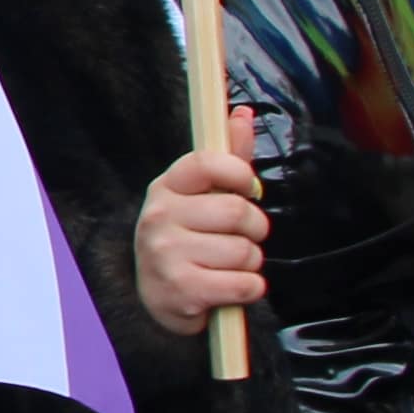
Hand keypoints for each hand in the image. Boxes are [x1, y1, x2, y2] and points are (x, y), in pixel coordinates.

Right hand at [133, 148, 266, 328]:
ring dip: (252, 263)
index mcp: (165, 188)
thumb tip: (243, 113)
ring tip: (232, 267)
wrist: (160, 299)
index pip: (206, 162)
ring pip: (244, 251)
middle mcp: (159, 218)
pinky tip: (233, 288)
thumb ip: (227, 158)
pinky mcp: (181, 290)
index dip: (239, 173)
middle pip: (236, 212)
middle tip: (244, 238)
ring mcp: (166, 255)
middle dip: (255, 229)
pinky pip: (244, 284)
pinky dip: (250, 289)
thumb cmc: (189, 240)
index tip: (248, 190)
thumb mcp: (201, 198)